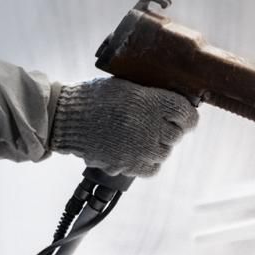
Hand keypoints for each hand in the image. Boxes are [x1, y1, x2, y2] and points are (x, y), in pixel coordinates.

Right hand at [48, 78, 197, 176]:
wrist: (66, 118)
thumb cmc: (94, 97)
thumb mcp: (127, 86)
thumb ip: (151, 96)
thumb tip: (172, 103)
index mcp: (152, 102)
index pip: (188, 114)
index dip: (187, 116)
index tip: (183, 117)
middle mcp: (151, 126)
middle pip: (177, 135)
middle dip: (169, 130)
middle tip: (154, 126)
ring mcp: (141, 148)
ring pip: (164, 153)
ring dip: (157, 146)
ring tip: (140, 138)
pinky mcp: (129, 165)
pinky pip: (152, 169)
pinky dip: (147, 162)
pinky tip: (137, 152)